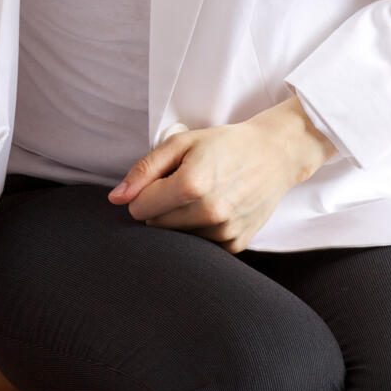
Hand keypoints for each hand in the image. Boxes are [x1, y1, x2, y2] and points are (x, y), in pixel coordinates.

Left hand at [108, 97, 335, 253]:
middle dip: (159, 207)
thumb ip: (144, 170)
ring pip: (176, 238)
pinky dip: (199, 230)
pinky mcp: (236, 244)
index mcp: (192, 184)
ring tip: (201, 196)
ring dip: (179, 220)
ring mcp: (225, 231)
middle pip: (155, 225)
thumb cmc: (224, 145)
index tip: (159, 181)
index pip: (138, 208)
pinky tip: (214, 209)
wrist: (274, 155)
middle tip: (182, 186)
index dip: (142, 194)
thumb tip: (116, 198)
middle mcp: (210, 212)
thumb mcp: (180, 143)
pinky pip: (199, 246)